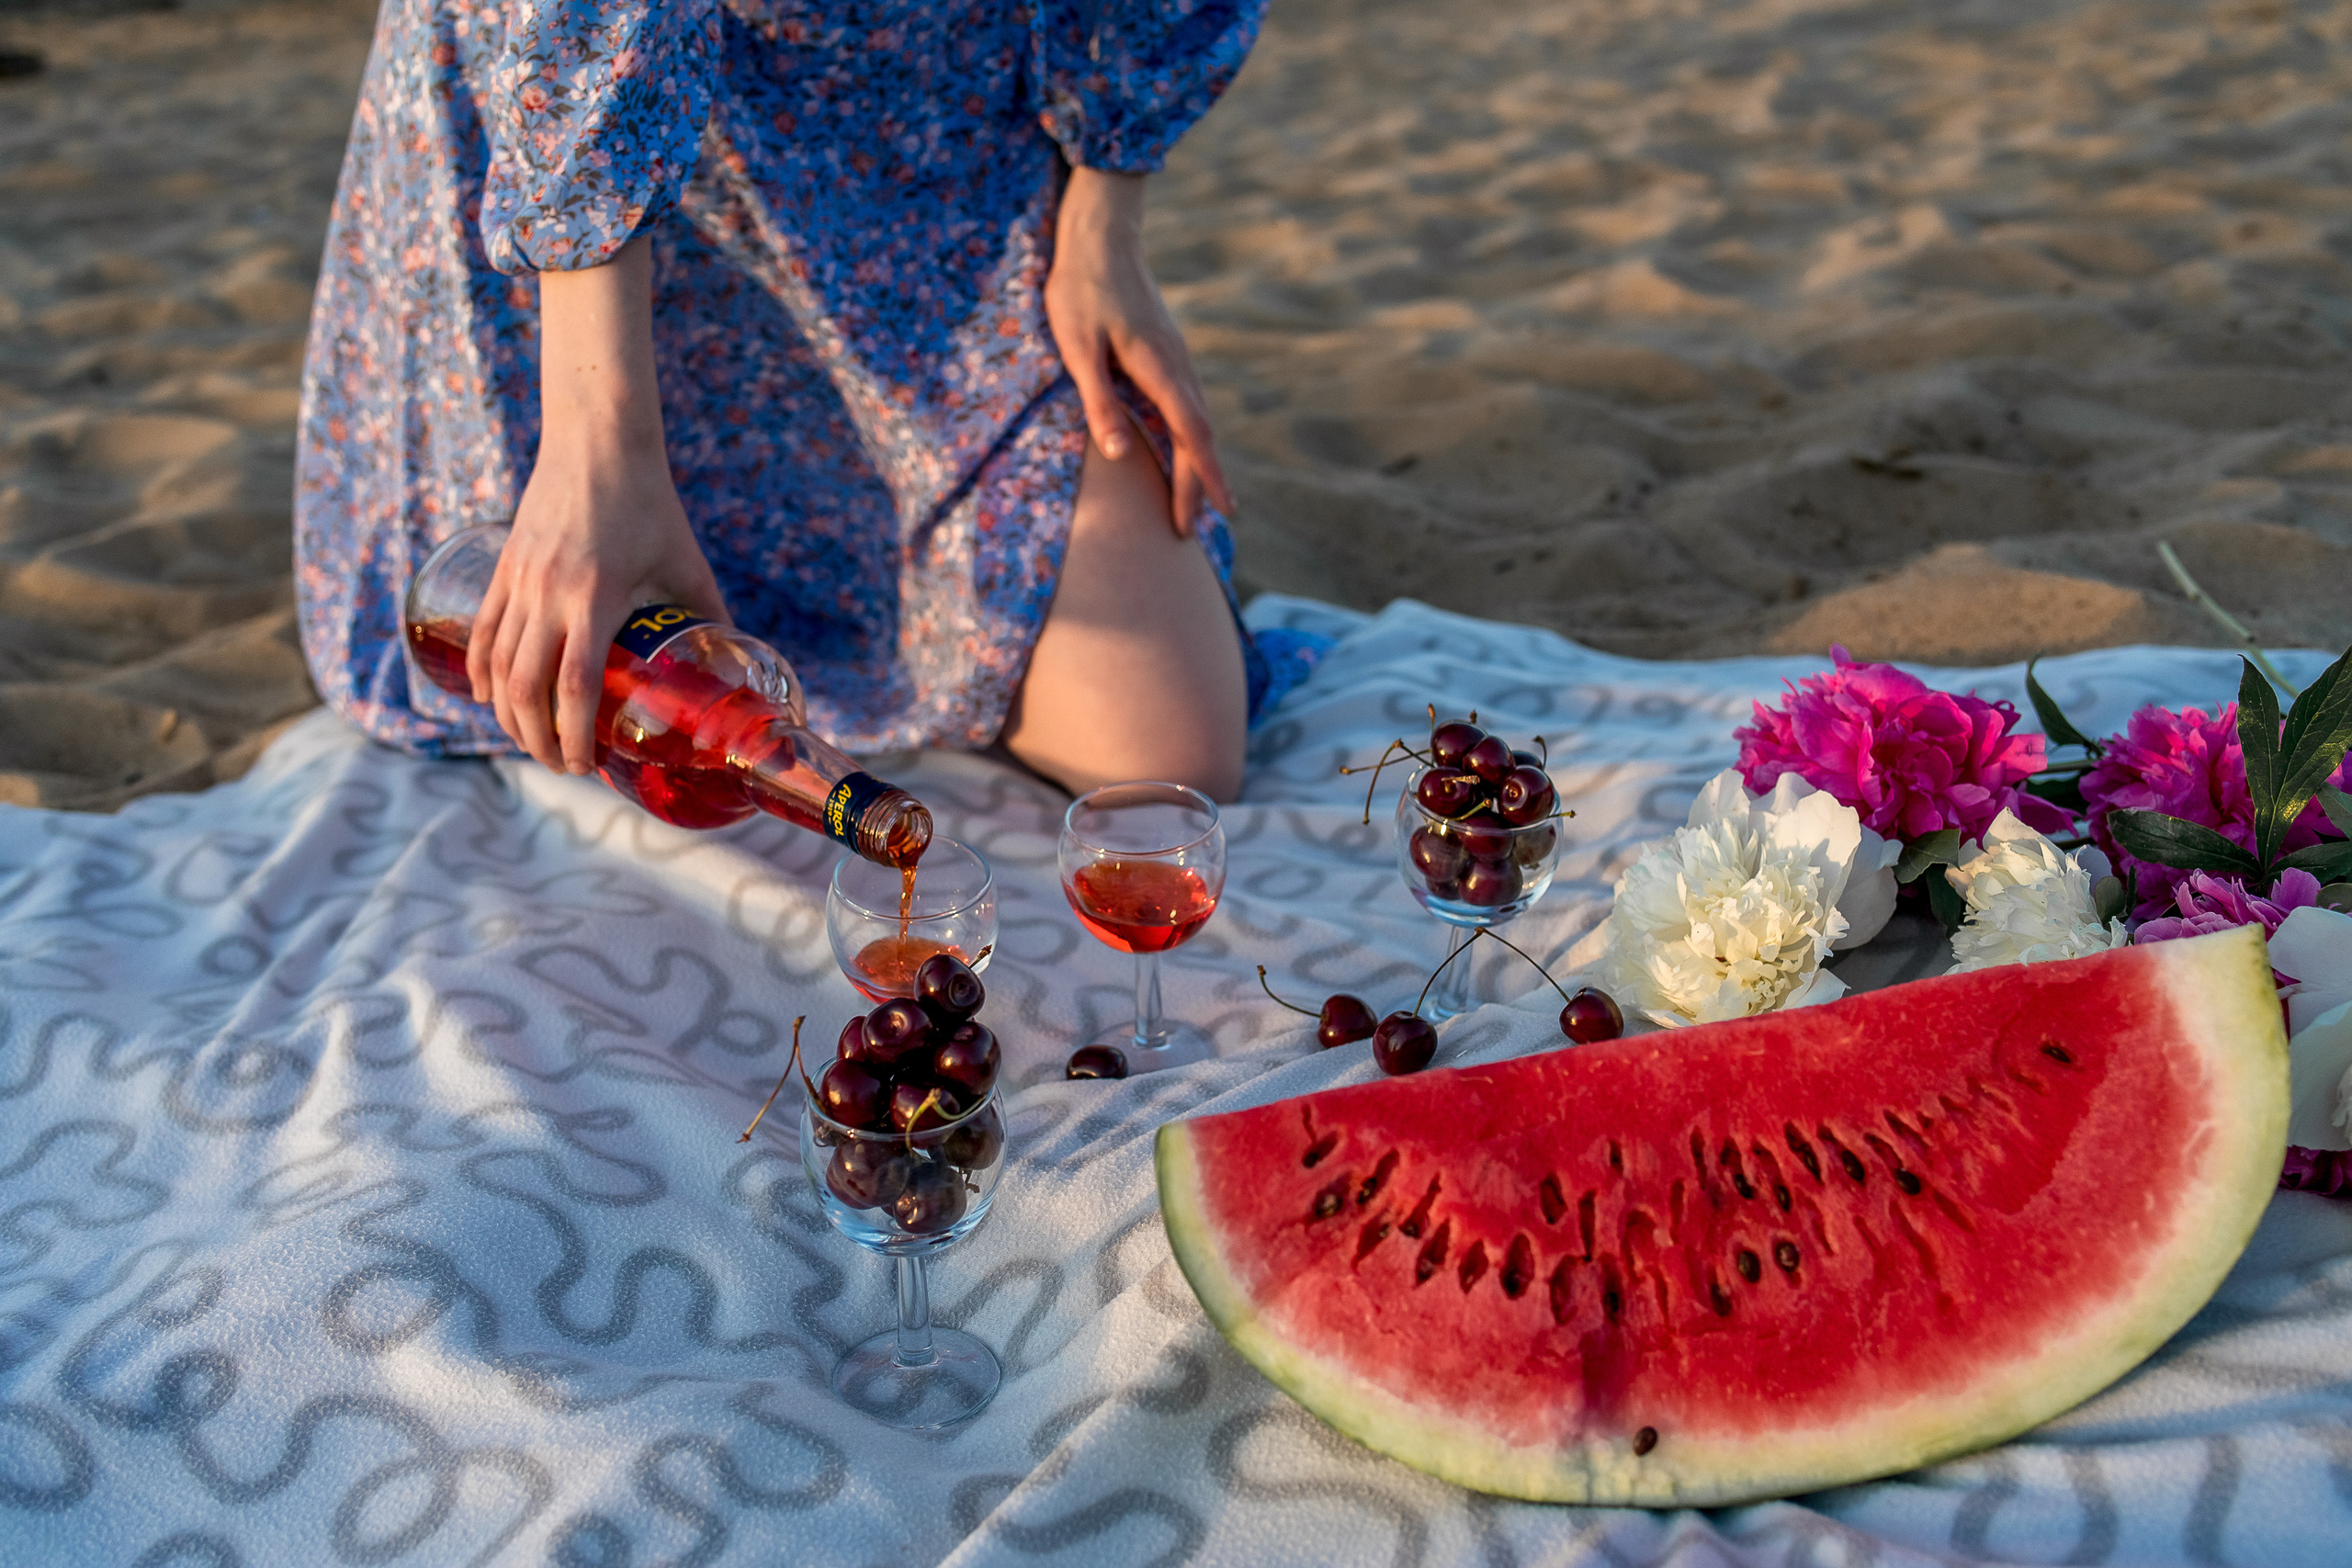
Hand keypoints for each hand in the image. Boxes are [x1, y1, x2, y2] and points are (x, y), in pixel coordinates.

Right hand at [467, 236, 728, 773]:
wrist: (596, 442)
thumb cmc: (649, 503)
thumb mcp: (685, 560)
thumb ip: (707, 609)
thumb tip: (732, 653)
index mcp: (596, 597)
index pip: (574, 685)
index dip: (573, 733)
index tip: (583, 764)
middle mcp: (549, 594)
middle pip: (527, 688)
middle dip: (538, 738)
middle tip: (561, 765)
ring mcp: (519, 581)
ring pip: (497, 665)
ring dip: (507, 714)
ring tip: (529, 742)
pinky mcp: (504, 568)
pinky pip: (484, 632)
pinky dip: (482, 672)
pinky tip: (489, 698)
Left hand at [1044, 166, 1233, 534]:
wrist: (1100, 233)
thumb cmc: (1079, 288)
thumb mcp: (1077, 347)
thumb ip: (1099, 400)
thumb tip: (1117, 455)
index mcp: (1159, 368)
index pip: (1191, 435)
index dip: (1201, 479)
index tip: (1213, 517)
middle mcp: (1177, 366)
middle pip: (1199, 435)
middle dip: (1200, 484)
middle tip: (1193, 529)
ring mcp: (1175, 357)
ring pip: (1197, 420)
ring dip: (1198, 463)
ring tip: (1197, 501)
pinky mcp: (1165, 351)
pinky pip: (1187, 404)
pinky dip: (1190, 437)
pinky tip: (1183, 450)